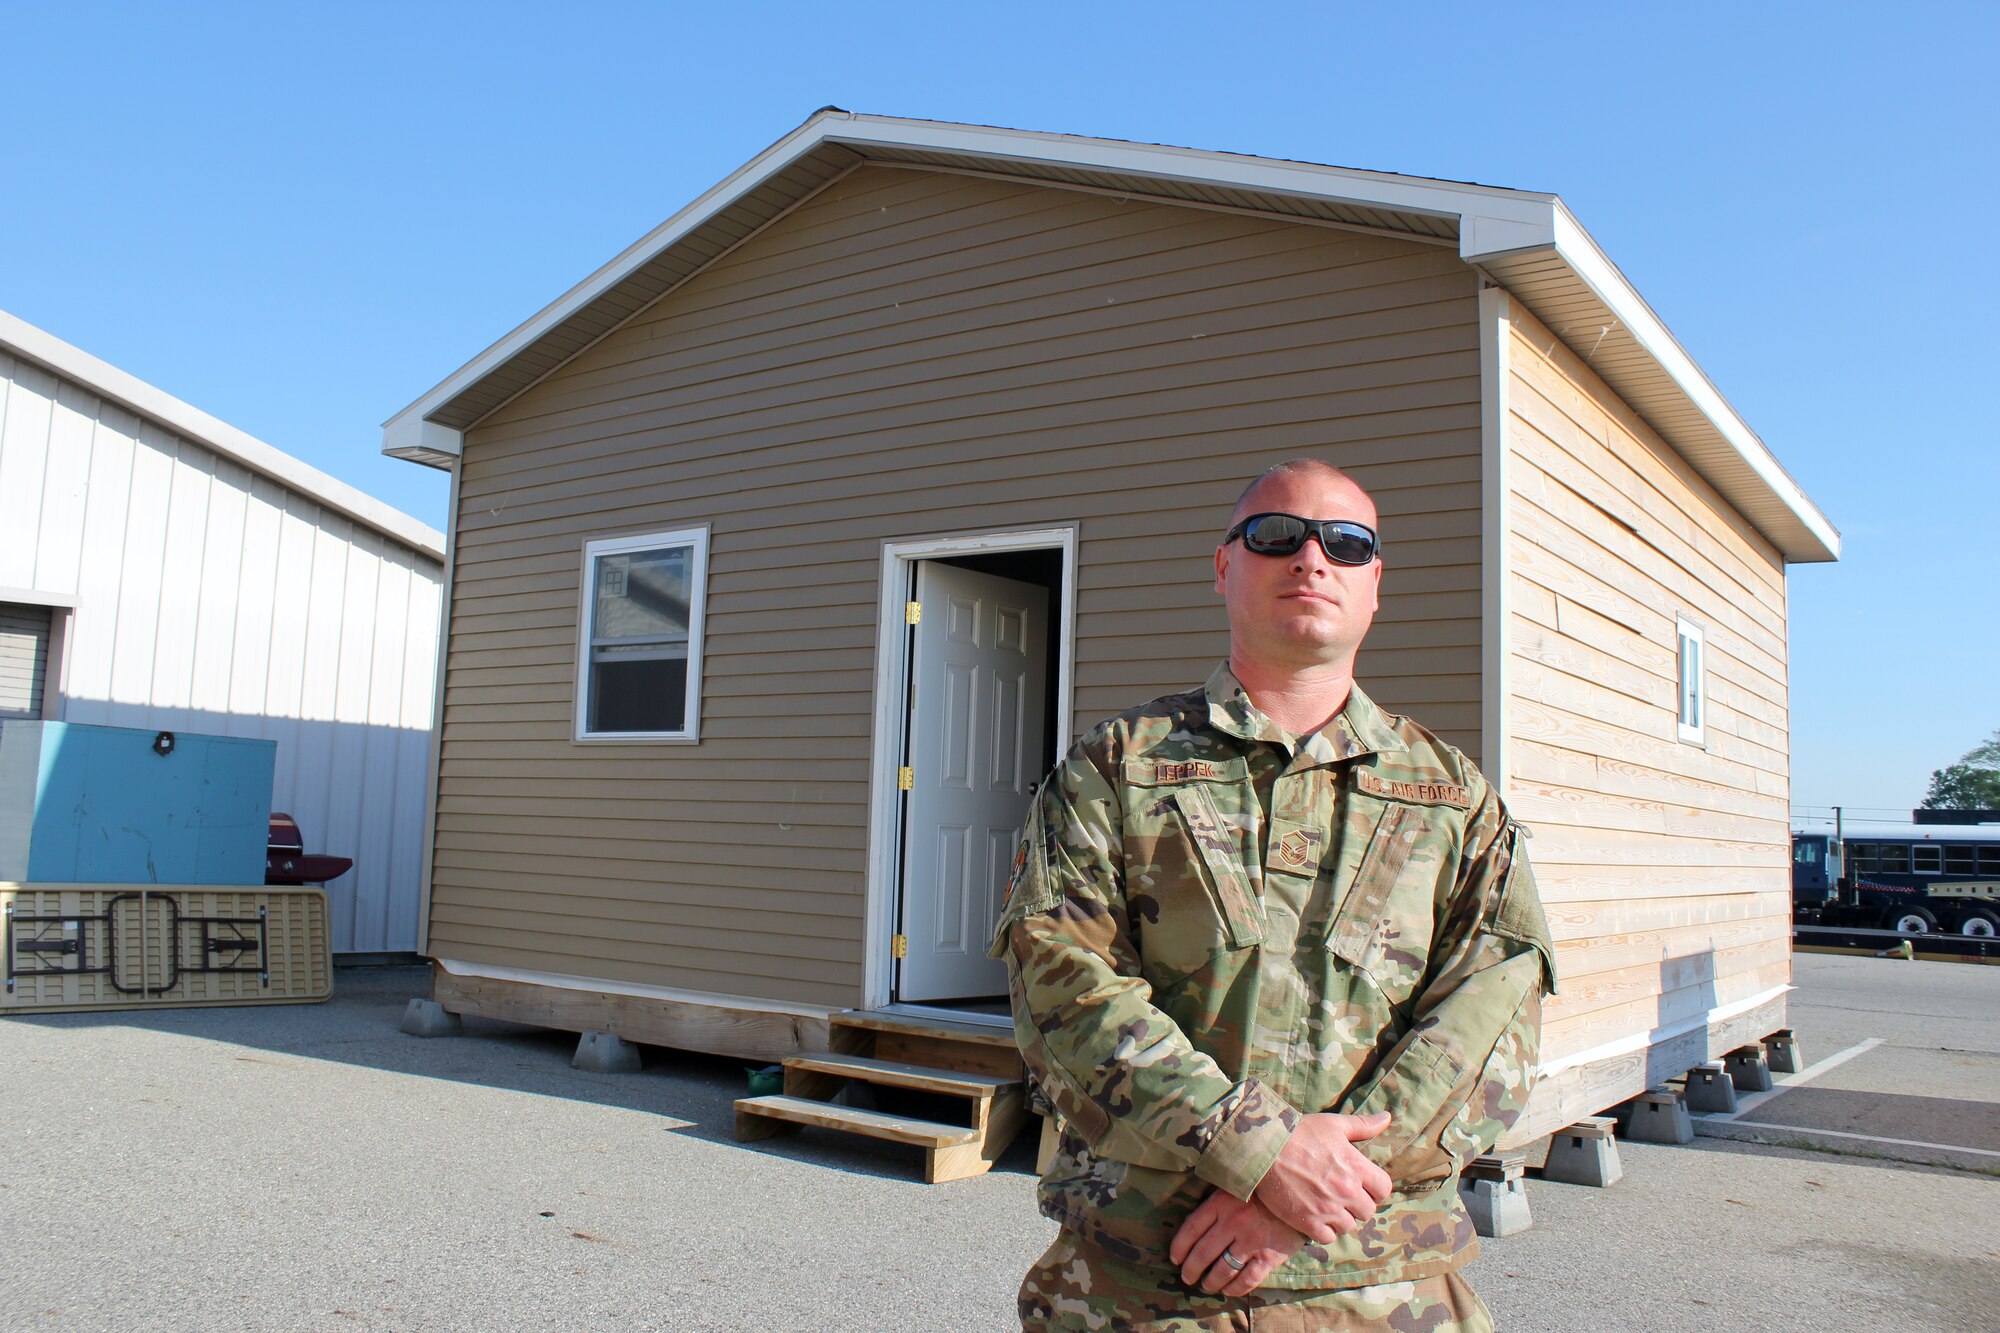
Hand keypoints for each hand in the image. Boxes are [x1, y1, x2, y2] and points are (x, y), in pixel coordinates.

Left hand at [1169, 1189, 1305, 1296]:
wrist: (1299, 1196)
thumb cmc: (1263, 1192)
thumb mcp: (1236, 1187)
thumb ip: (1216, 1202)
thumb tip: (1194, 1224)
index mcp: (1221, 1202)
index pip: (1191, 1228)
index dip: (1179, 1246)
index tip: (1175, 1258)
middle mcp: (1233, 1222)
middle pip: (1203, 1252)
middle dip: (1191, 1269)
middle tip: (1187, 1277)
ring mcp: (1251, 1240)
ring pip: (1223, 1269)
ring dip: (1210, 1281)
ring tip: (1206, 1285)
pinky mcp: (1269, 1256)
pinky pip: (1247, 1279)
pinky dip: (1234, 1289)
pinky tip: (1227, 1290)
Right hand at [1251, 1110, 1393, 1240]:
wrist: (1263, 1148)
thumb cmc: (1299, 1132)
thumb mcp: (1334, 1124)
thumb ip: (1363, 1125)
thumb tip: (1387, 1117)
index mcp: (1355, 1165)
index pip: (1383, 1189)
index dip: (1375, 1189)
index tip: (1363, 1185)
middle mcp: (1346, 1190)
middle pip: (1368, 1211)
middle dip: (1358, 1205)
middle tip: (1342, 1196)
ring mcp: (1327, 1208)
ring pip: (1349, 1226)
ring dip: (1341, 1219)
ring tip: (1328, 1207)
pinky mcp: (1308, 1222)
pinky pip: (1328, 1237)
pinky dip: (1323, 1231)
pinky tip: (1315, 1217)